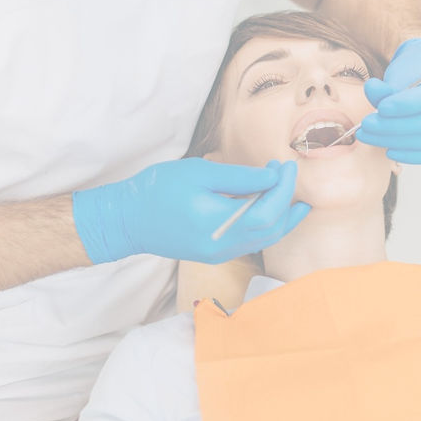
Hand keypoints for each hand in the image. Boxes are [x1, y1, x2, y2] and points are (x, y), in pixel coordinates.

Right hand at [72, 159, 309, 263]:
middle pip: (272, 230)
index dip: (284, 189)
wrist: (126, 220)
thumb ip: (240, 178)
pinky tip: (268, 207)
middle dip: (287, 202)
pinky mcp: (214, 253)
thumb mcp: (200, 173)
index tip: (287, 167)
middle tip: (289, 174)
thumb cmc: (159, 189)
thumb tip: (273, 178)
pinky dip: (266, 225)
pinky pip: (251, 242)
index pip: (268, 212)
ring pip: (264, 239)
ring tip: (294, 196)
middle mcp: (224, 246)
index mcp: (220, 225)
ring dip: (282, 217)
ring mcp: (220, 253)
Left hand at [356, 38, 420, 163]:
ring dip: (398, 142)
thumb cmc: (415, 68)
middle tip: (367, 126)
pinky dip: (413, 156)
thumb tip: (372, 91)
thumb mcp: (401, 69)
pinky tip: (391, 150)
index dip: (408, 105)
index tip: (380, 108)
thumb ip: (387, 84)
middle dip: (396, 127)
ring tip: (370, 136)